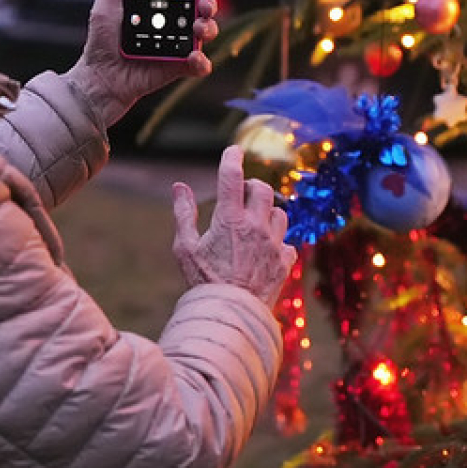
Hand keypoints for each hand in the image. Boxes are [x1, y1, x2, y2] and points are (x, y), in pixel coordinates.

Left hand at [65, 0, 218, 127]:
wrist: (100, 79)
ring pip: (206, 32)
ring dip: (209, 27)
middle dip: (209, 2)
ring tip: (199, 29)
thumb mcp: (105, 6)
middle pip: (201, 8)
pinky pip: (200, 64)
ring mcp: (177, 45)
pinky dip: (201, 61)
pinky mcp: (178, 68)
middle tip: (203, 3)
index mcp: (158, 6)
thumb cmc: (102, 42)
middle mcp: (172, 24)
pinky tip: (193, 57)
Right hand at [172, 145, 296, 306]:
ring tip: (253, 223)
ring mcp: (274, 244)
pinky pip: (287, 242)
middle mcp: (256, 227)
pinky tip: (265, 250)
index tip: (233, 150)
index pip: (233, 176)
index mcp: (230, 220)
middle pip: (262, 189)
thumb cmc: (203, 283)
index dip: (232, 157)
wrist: (231, 316)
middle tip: (241, 194)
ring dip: (266, 212)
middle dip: (251, 186)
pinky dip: (277, 242)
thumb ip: (183, 214)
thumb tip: (179, 186)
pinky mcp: (284, 262)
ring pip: (279, 212)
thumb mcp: (185, 248)